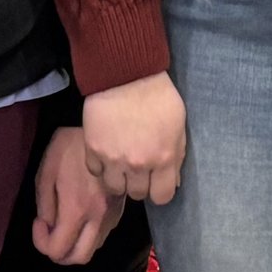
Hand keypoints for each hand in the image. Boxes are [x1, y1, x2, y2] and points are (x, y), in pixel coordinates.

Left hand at [32, 124, 124, 265]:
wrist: (102, 126)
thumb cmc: (68, 147)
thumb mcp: (47, 173)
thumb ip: (45, 206)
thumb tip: (48, 225)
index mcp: (77, 209)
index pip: (57, 250)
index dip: (41, 242)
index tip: (38, 222)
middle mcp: (98, 217)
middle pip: (79, 258)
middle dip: (60, 253)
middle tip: (51, 234)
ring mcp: (113, 213)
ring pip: (94, 248)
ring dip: (76, 244)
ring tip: (66, 223)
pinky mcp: (120, 208)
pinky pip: (104, 234)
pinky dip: (90, 234)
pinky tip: (82, 215)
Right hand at [81, 72, 186, 204]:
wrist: (126, 74)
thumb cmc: (158, 96)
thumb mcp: (179, 125)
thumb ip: (177, 156)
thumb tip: (173, 181)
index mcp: (163, 158)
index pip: (163, 197)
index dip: (160, 190)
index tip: (157, 182)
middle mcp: (138, 164)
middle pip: (138, 195)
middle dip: (140, 183)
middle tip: (139, 167)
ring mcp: (113, 159)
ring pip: (115, 189)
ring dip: (120, 179)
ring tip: (122, 163)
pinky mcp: (93, 150)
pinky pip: (95, 172)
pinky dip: (101, 167)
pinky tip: (107, 153)